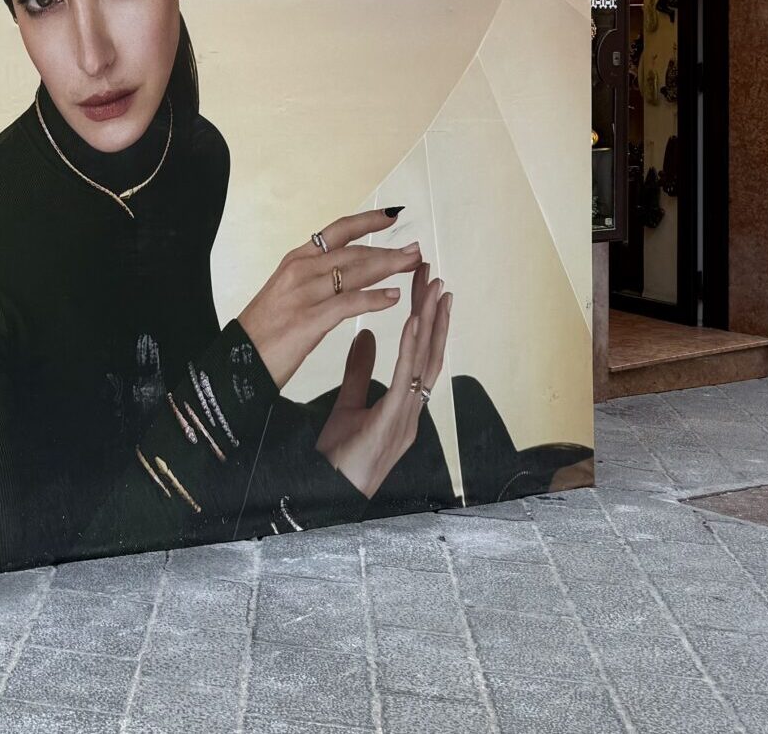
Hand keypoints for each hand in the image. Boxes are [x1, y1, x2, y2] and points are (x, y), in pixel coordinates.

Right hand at [235, 209, 421, 388]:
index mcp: (295, 261)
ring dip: (389, 267)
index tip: (392, 215)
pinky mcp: (309, 320)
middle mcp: (300, 271)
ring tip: (413, 266)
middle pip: (353, 253)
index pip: (337, 232)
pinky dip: (374, 299)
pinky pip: (348, 304)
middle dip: (388, 251)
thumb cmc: (264, 331)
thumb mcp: (286, 293)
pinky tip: (394, 297)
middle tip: (416, 251)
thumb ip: (313, 279)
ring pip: (355, 273)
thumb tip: (342, 273)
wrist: (238, 361)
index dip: (367, 221)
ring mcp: (304, 294)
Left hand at [315, 262, 452, 498]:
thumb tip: (366, 336)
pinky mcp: (394, 422)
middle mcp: (413, 407)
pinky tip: (412, 324)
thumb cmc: (341, 457)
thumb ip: (359, 372)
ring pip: (425, 363)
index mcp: (404, 403)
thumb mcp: (348, 405)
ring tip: (435, 291)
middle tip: (436, 276)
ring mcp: (408, 416)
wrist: (331, 492)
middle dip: (435, 314)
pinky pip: (405, 381)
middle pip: (429, 353)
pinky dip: (410, 350)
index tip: (425, 287)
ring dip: (431, 325)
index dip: (426, 320)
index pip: (419, 354)